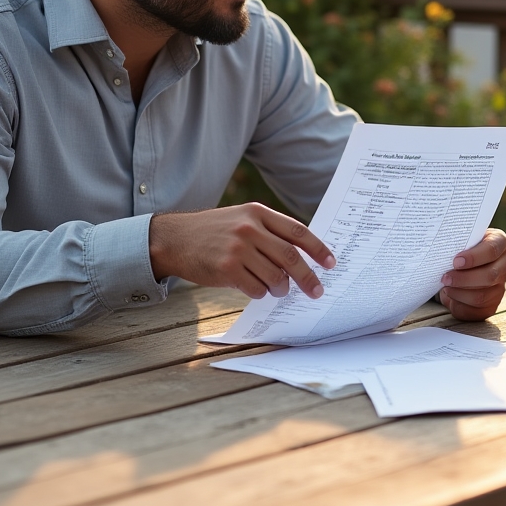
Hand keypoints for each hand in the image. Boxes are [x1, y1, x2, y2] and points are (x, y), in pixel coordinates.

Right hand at [148, 203, 335, 299]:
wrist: (174, 239)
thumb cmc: (213, 232)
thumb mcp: (241, 219)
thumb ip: (269, 232)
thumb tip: (301, 256)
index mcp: (258, 213)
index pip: (297, 231)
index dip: (318, 249)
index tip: (331, 263)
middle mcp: (249, 229)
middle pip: (291, 257)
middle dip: (308, 278)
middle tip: (317, 291)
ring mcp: (238, 249)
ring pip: (276, 277)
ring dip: (282, 289)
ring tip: (279, 290)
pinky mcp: (226, 269)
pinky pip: (256, 289)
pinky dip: (261, 293)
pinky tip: (256, 289)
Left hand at [437, 228, 505, 320]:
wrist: (462, 265)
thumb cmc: (462, 248)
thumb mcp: (462, 239)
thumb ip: (458, 241)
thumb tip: (442, 248)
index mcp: (500, 243)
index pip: (492, 249)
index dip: (474, 257)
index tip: (456, 261)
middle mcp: (505, 265)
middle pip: (489, 276)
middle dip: (463, 279)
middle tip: (445, 277)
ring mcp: (500, 287)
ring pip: (481, 296)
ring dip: (459, 292)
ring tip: (445, 286)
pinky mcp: (491, 305)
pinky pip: (475, 311)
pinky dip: (459, 304)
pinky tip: (450, 295)